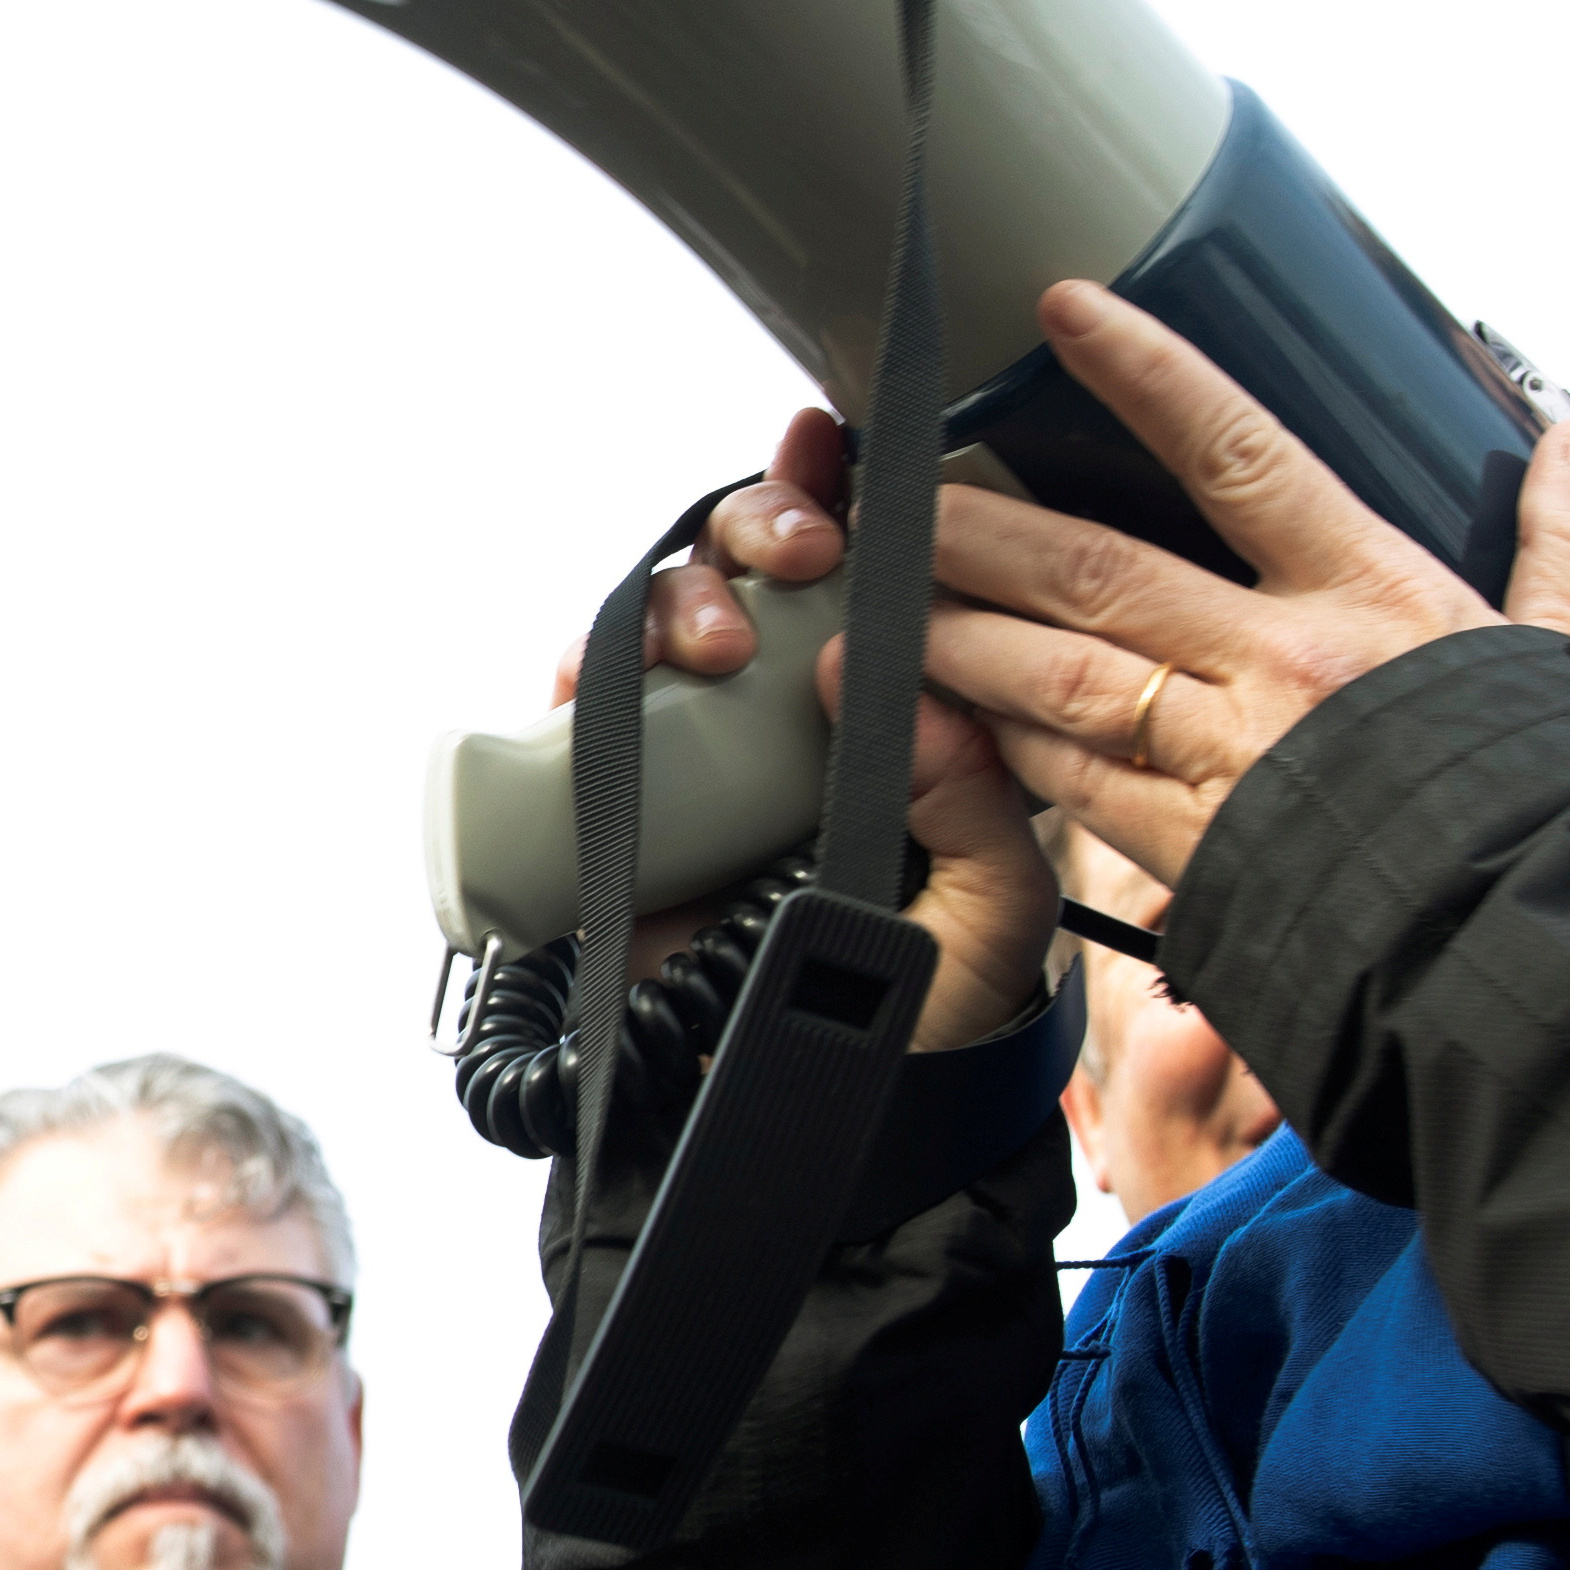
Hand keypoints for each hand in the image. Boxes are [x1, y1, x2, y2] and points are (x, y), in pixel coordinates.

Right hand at [575, 402, 1061, 1042]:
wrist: (826, 1125)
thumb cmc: (931, 1017)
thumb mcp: (994, 912)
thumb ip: (983, 810)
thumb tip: (918, 702)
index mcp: (887, 709)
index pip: (862, 569)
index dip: (835, 489)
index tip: (831, 444)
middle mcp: (782, 711)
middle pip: (751, 564)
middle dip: (760, 522)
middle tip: (798, 548)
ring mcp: (694, 752)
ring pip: (661, 618)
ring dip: (677, 593)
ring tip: (716, 642)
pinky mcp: (617, 808)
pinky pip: (579, 713)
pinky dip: (575, 672)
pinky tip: (590, 674)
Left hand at [915, 279, 1569, 903]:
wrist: (1534, 941)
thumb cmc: (1549, 794)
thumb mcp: (1564, 654)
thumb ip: (1558, 544)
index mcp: (1369, 593)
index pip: (1238, 452)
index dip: (1147, 373)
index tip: (1065, 310)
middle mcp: (1279, 662)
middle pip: (1096, 570)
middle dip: (984, 528)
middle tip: (900, 492)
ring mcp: (1223, 756)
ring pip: (1054, 674)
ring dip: (956, 633)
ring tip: (881, 601)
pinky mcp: (1188, 849)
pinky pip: (1067, 781)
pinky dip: (998, 743)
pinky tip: (942, 713)